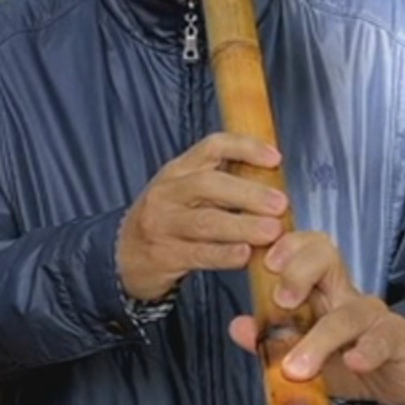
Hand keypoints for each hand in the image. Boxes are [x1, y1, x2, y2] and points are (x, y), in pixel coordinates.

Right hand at [117, 132, 286, 300]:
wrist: (124, 257)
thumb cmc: (168, 220)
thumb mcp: (184, 192)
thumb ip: (220, 184)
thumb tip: (274, 182)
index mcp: (177, 170)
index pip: (211, 147)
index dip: (245, 148)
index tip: (275, 159)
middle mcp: (167, 193)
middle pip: (208, 184)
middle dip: (247, 193)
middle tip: (280, 204)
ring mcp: (162, 224)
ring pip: (205, 222)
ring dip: (242, 226)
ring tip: (272, 232)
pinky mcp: (163, 255)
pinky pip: (198, 254)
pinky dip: (224, 255)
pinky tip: (245, 256)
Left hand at [227, 230, 404, 404]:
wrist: (392, 385)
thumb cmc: (343, 359)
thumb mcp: (302, 351)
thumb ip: (269, 339)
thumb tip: (238, 326)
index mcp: (319, 289)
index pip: (304, 249)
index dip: (285, 247)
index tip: (264, 263)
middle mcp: (346, 294)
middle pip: (326, 258)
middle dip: (299, 271)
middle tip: (280, 302)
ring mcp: (374, 315)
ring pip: (349, 312)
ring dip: (320, 339)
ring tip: (296, 367)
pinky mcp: (398, 339)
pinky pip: (384, 338)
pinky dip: (367, 351)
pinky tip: (354, 363)